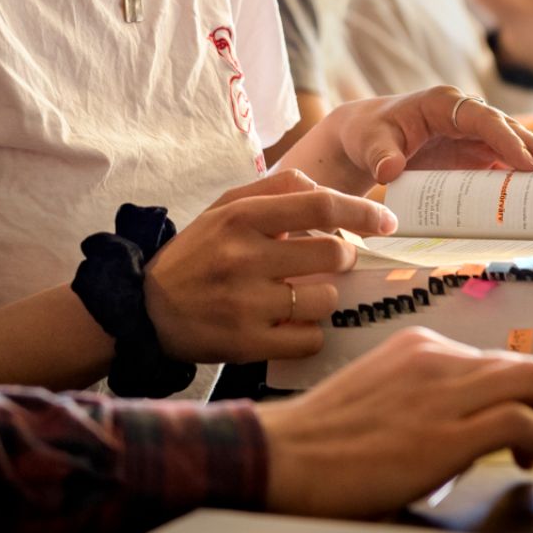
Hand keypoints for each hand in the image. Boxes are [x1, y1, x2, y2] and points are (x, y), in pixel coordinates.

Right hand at [143, 170, 396, 363]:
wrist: (145, 310)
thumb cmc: (196, 255)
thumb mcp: (224, 209)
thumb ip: (275, 190)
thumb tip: (325, 190)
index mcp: (240, 217)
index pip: (319, 204)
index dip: (363, 210)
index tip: (387, 220)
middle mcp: (243, 257)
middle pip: (333, 251)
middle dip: (345, 256)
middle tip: (334, 260)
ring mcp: (245, 302)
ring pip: (325, 298)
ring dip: (325, 296)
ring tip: (301, 294)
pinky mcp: (246, 342)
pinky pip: (308, 337)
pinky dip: (309, 331)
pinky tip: (290, 324)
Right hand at [257, 327, 532, 516]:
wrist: (282, 456)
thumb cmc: (317, 440)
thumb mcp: (377, 397)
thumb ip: (418, 399)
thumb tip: (454, 427)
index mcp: (416, 347)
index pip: (490, 360)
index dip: (518, 393)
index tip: (524, 420)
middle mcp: (435, 359)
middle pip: (522, 364)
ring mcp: (443, 392)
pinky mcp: (448, 433)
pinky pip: (524, 421)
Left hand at [304, 85, 532, 194]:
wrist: (366, 138)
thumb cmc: (369, 134)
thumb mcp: (371, 143)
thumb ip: (382, 155)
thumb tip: (390, 171)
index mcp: (444, 104)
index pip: (483, 119)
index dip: (505, 139)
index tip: (526, 162)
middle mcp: (466, 114)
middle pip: (508, 130)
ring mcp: (473, 134)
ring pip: (514, 145)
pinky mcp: (475, 152)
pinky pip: (506, 161)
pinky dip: (529, 173)